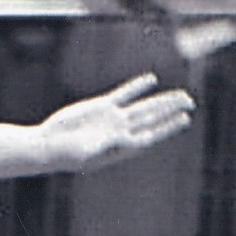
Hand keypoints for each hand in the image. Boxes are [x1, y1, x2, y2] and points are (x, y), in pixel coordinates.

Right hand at [36, 74, 195, 172]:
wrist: (46, 145)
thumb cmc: (62, 155)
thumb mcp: (82, 153)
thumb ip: (100, 146)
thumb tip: (118, 138)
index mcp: (120, 145)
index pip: (150, 133)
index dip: (167, 126)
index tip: (184, 118)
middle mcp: (120, 132)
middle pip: (151, 119)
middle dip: (170, 111)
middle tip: (190, 103)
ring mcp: (112, 118)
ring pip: (142, 107)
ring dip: (160, 101)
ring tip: (180, 96)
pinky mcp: (100, 107)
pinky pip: (123, 94)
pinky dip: (136, 87)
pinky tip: (150, 80)